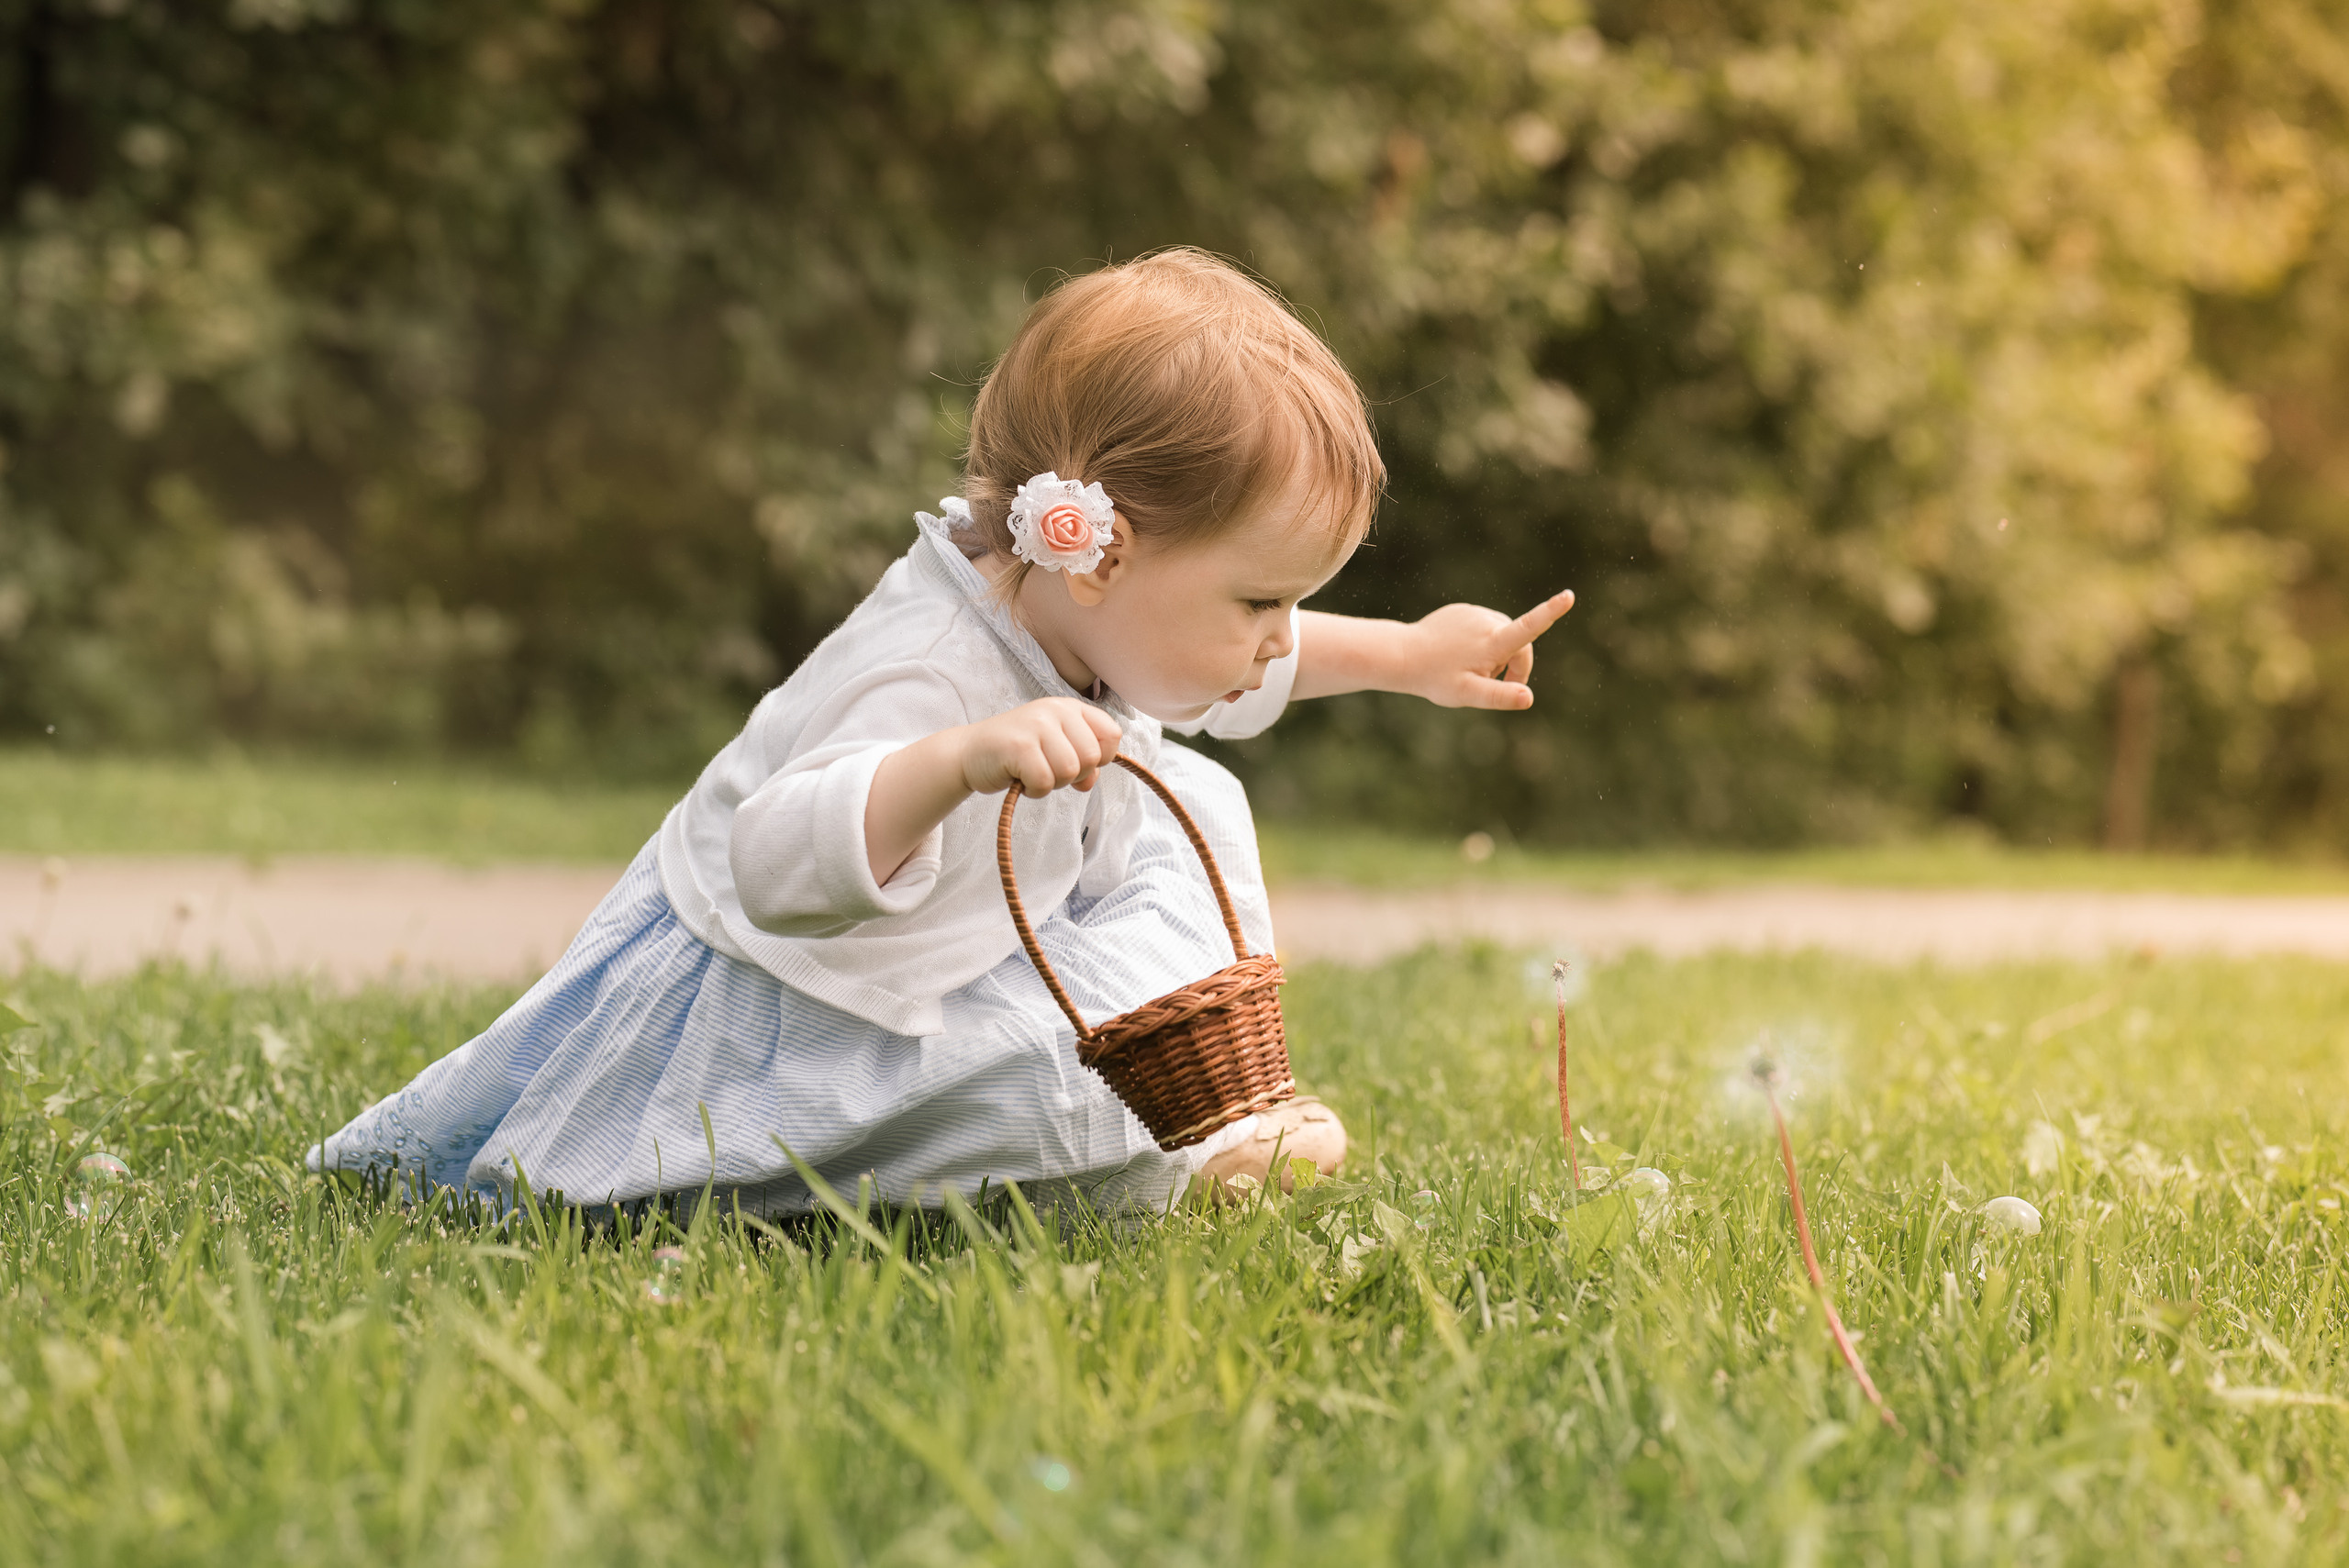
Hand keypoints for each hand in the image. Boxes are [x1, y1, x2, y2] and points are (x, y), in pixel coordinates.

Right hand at [955, 698, 1125, 797]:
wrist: (969, 752)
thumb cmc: (1017, 752)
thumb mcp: (1055, 750)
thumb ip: (1081, 762)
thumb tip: (1090, 781)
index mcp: (1070, 707)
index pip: (1112, 734)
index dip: (1100, 758)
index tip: (1076, 761)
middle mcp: (1056, 710)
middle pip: (1092, 757)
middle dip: (1073, 775)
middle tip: (1048, 770)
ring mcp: (1036, 725)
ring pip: (1070, 771)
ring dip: (1052, 783)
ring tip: (1032, 773)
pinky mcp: (1019, 746)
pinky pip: (1045, 782)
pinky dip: (1034, 790)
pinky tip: (1020, 779)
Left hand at [1402, 589, 1575, 708]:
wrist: (1402, 655)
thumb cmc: (1435, 678)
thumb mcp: (1467, 694)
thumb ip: (1499, 696)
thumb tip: (1528, 698)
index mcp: (1491, 642)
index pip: (1527, 628)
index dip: (1550, 613)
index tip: (1569, 596)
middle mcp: (1486, 621)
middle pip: (1518, 644)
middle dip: (1514, 665)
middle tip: (1492, 684)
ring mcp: (1474, 613)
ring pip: (1501, 636)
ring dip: (1496, 654)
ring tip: (1470, 669)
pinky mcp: (1464, 611)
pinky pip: (1484, 628)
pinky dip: (1481, 644)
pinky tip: (1458, 655)